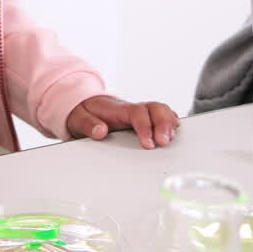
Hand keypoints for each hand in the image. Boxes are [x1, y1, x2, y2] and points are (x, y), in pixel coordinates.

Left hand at [65, 94, 179, 149]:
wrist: (84, 107)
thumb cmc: (84, 114)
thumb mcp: (79, 119)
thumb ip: (88, 125)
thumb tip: (101, 131)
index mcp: (118, 109)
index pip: (137, 113)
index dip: (145, 127)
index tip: (148, 144)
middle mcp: (132, 109)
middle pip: (155, 108)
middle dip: (163, 124)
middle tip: (164, 142)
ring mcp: (139, 113)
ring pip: (161, 110)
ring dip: (169, 123)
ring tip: (170, 139)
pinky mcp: (143, 118)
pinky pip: (161, 115)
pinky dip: (170, 122)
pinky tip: (174, 132)